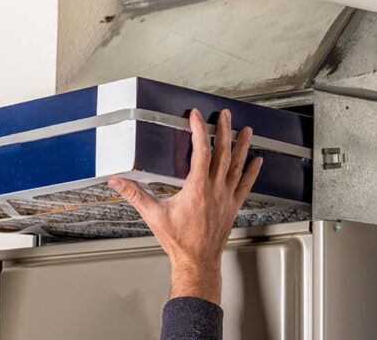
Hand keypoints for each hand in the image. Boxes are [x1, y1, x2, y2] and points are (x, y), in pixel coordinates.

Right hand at [108, 108, 261, 304]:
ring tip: (247, 130)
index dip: (199, 130)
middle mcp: (215, 190)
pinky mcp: (233, 206)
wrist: (197, 261)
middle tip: (224, 115)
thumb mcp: (154, 215)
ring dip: (242, 146)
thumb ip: (135, 195)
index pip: (201, 151)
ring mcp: (227, 198)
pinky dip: (252, 171)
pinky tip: (257, 161)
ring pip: (238, 166)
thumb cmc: (179, 241)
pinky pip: (245, 185)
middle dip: (223, 131)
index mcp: (197, 189)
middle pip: (223, 153)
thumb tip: (118, 182)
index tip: (196, 117)